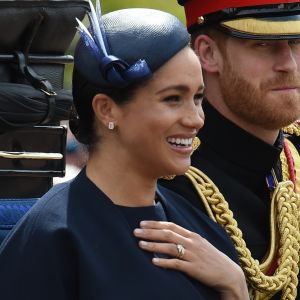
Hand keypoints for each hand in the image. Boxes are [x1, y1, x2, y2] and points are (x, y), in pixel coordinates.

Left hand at [134, 221, 248, 299]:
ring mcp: (193, 255)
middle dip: (150, 232)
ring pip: (169, 247)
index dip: (155, 224)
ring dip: (153, 245)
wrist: (228, 273)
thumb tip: (169, 233)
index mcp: (192, 235)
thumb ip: (185, 238)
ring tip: (140, 244)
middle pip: (167, 234)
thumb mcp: (199, 243)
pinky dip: (164, 262)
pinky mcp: (194, 268)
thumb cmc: (211, 258)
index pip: (171, 225)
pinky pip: (176, 264)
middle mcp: (192, 242)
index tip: (142, 223)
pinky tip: (153, 262)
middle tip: (136, 231)